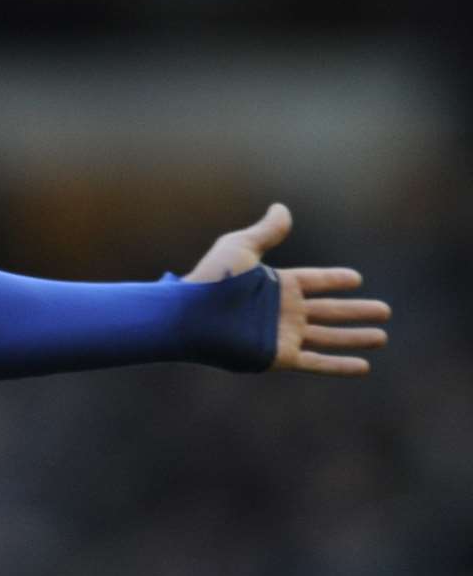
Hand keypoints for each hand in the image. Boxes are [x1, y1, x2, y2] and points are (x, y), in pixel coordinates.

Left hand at [184, 203, 389, 375]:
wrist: (191, 315)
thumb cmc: (211, 280)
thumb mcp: (241, 247)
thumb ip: (266, 232)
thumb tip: (281, 208)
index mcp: (276, 285)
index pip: (314, 281)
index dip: (335, 280)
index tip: (357, 279)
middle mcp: (282, 311)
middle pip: (329, 310)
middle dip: (356, 311)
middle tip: (384, 310)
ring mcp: (282, 334)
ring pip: (329, 337)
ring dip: (355, 338)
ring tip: (381, 337)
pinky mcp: (278, 356)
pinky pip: (317, 362)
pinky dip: (340, 365)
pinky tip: (362, 367)